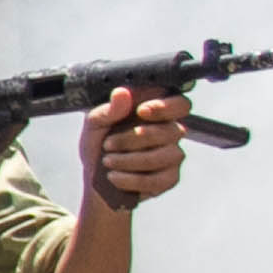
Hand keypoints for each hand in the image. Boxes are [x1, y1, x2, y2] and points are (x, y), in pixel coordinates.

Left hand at [84, 87, 187, 209]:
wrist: (92, 178)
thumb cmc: (98, 144)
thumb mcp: (95, 124)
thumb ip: (108, 110)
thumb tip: (121, 92)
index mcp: (157, 113)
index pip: (180, 104)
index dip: (166, 107)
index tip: (142, 111)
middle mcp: (170, 132)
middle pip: (171, 131)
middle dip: (135, 138)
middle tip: (108, 144)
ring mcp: (172, 156)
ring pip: (165, 156)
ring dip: (130, 160)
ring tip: (107, 161)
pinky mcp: (169, 179)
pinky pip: (159, 180)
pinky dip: (132, 179)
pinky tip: (114, 176)